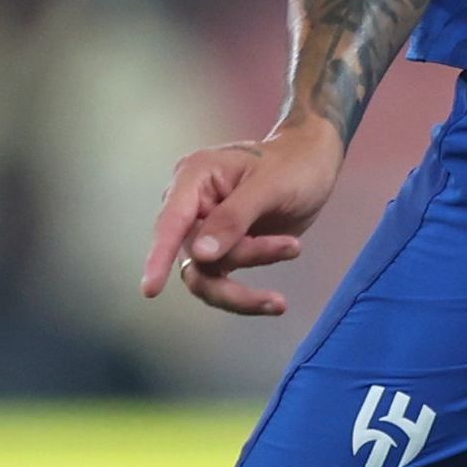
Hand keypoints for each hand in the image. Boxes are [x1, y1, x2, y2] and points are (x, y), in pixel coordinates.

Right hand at [140, 120, 344, 315]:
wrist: (315, 166)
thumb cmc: (293, 165)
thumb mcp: (270, 186)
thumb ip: (234, 218)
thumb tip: (200, 255)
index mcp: (194, 178)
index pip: (171, 221)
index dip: (158, 256)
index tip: (150, 290)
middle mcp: (191, 206)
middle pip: (195, 254)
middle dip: (244, 257)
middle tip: (292, 247)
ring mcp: (203, 232)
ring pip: (207, 276)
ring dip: (245, 286)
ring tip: (294, 254)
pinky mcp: (221, 252)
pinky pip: (222, 282)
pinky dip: (247, 295)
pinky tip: (275, 301)